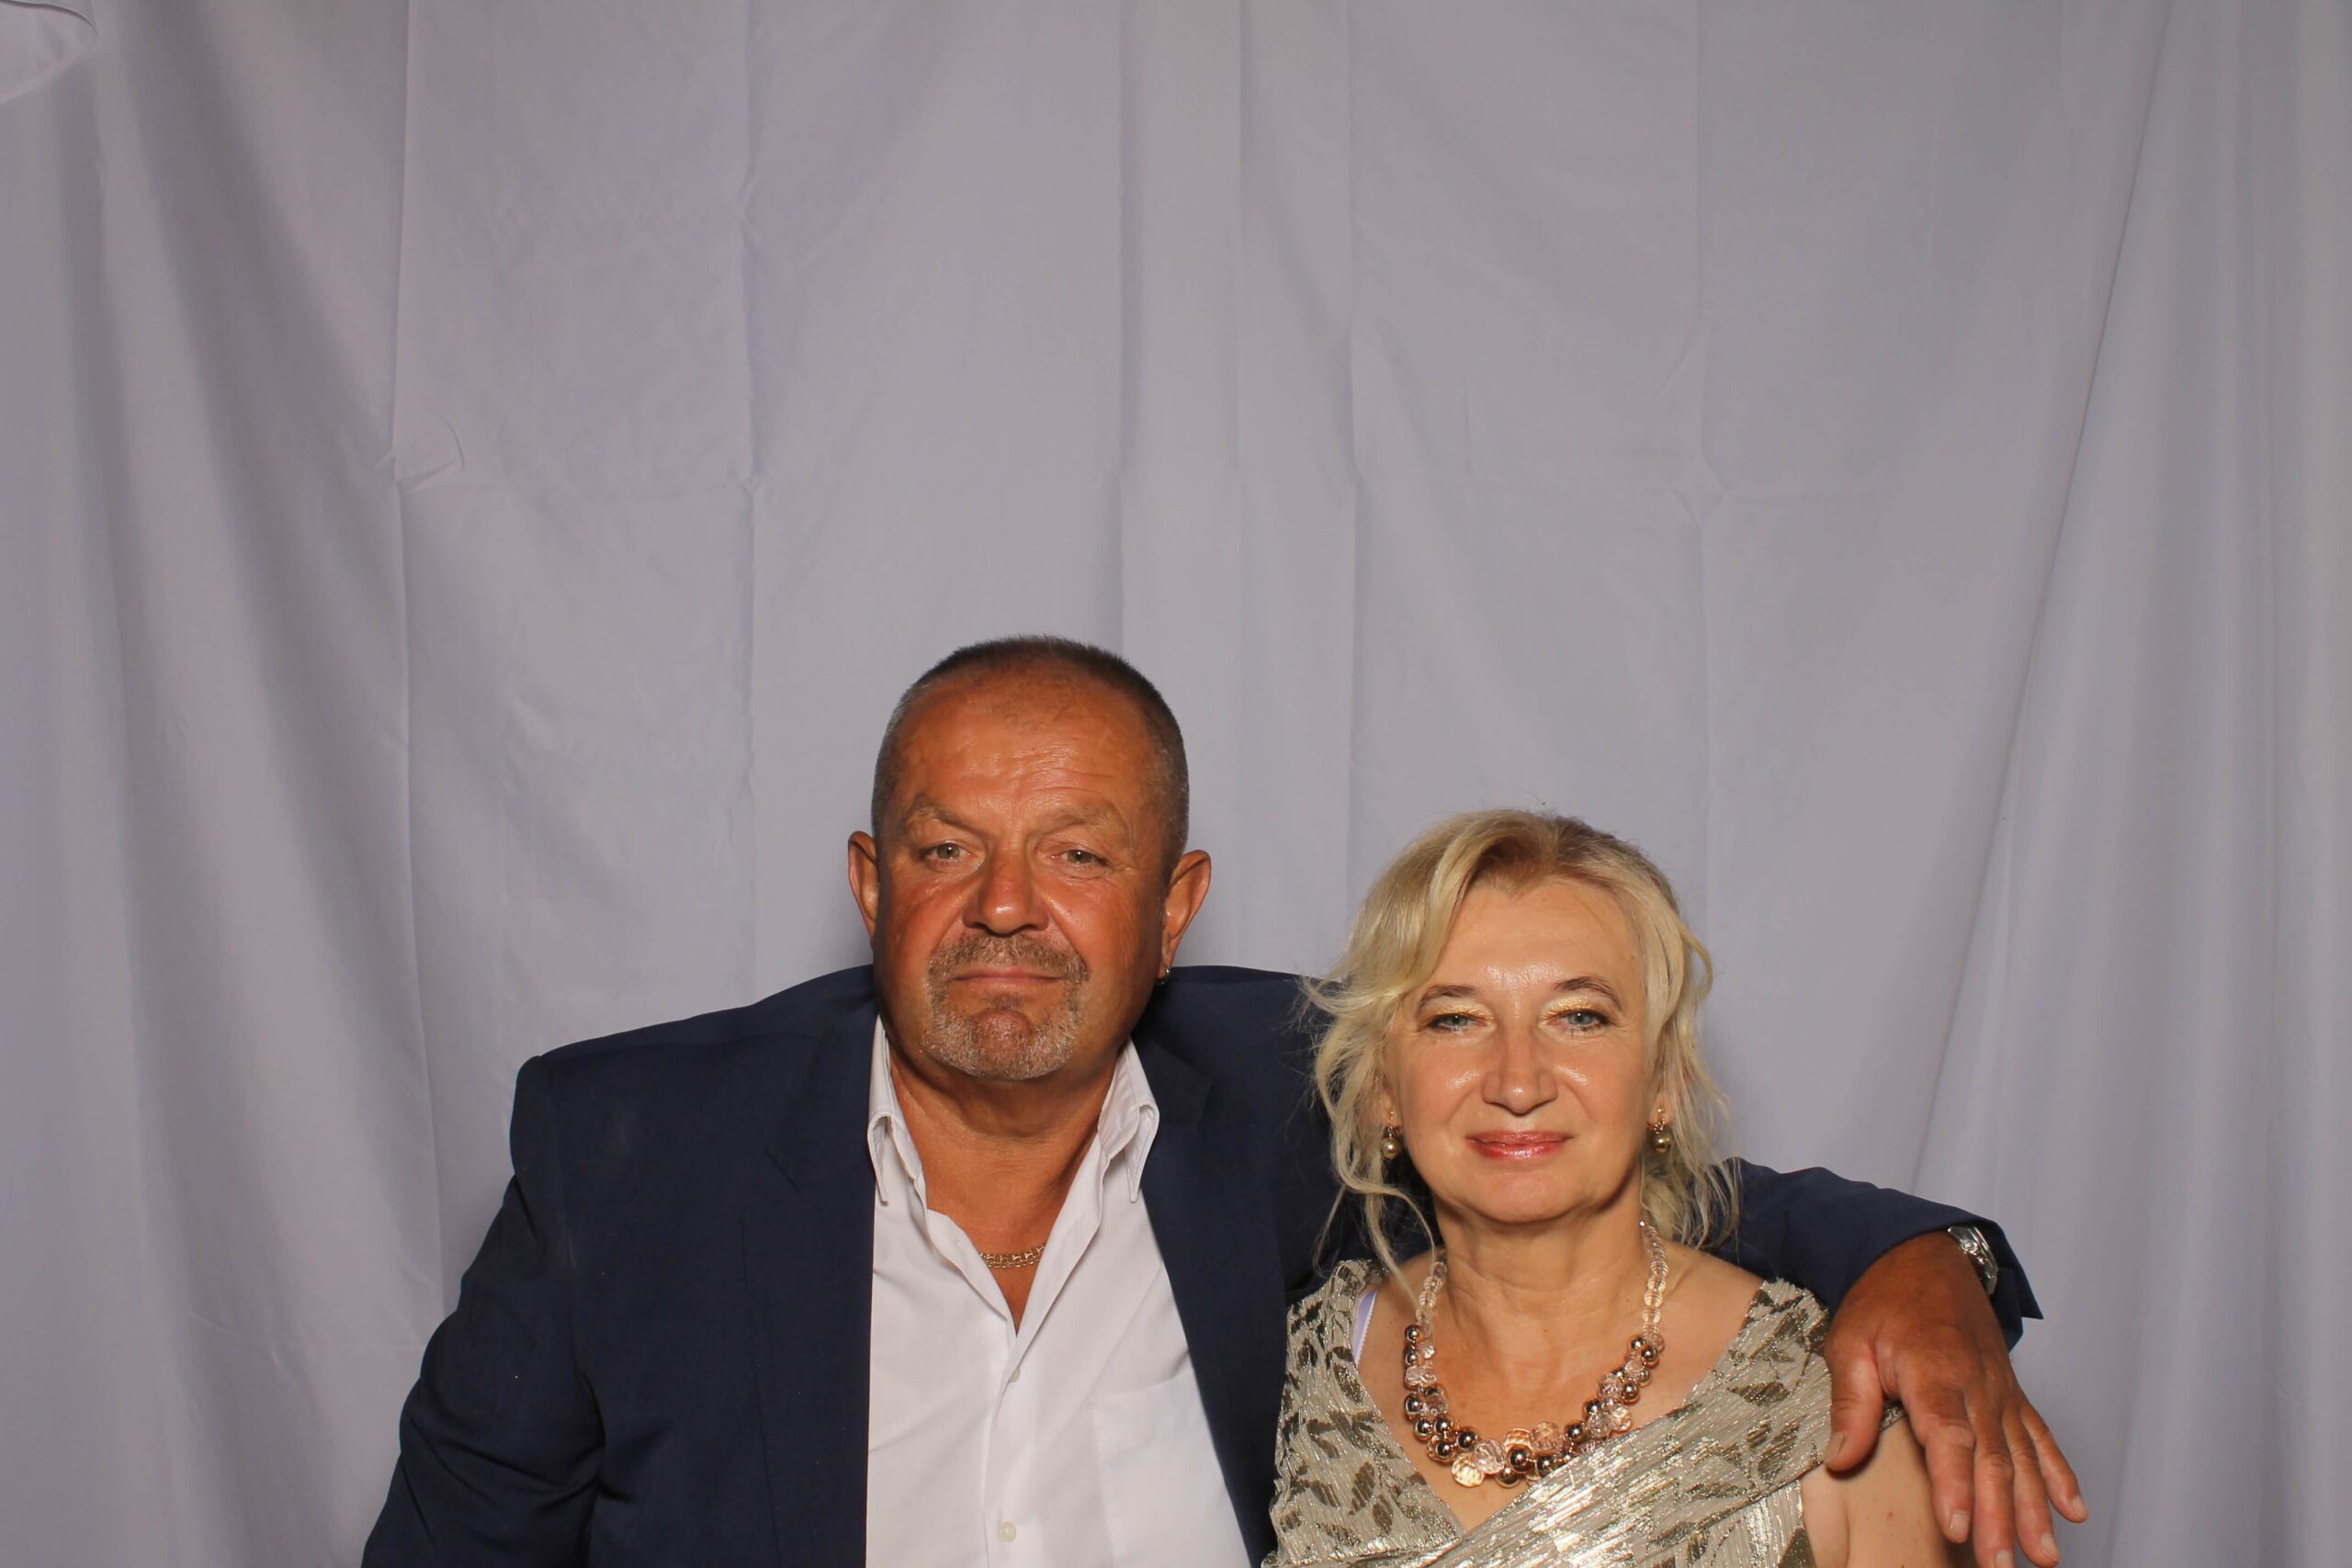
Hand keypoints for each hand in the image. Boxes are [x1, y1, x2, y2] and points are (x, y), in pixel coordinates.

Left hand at [1821, 1232, 2086, 1566]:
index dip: (1954, 1483)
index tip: (1957, 1527)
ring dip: (2035, 1510)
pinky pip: (2040, 1437)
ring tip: (2044, 1558)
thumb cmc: (1882, 1301)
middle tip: (1998, 1566)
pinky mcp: (2011, 1394)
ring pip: (2023, 1457)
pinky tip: (2074, 1511)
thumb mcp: (1850, 1342)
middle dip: (1999, 1517)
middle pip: (1992, 1459)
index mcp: (1933, 1371)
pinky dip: (2059, 1474)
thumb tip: (1841, 1460)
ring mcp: (2000, 1391)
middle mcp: (1977, 1385)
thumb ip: (1850, 1403)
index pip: (1948, 1435)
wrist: (1925, 1257)